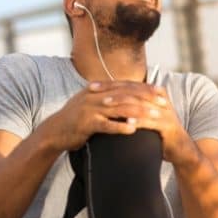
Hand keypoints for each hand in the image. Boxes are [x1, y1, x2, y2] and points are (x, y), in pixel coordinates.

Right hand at [41, 81, 192, 162]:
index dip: (144, 88)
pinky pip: (106, 125)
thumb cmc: (76, 120)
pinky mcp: (86, 124)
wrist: (54, 132)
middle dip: (146, 98)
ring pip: (119, 108)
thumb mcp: (91, 104)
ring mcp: (90, 109)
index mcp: (98, 89)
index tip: (161, 92)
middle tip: (163, 103)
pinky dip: (120, 126)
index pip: (126, 86)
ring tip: (154, 116)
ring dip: (139, 112)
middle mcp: (95, 95)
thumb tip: (125, 95)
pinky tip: (133, 130)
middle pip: (126, 94)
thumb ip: (106, 98)